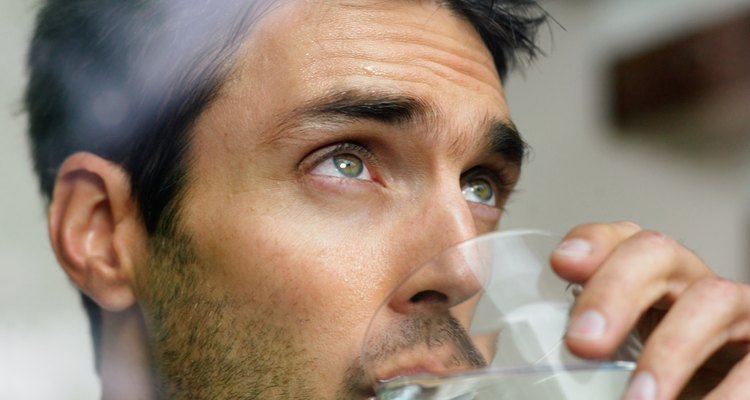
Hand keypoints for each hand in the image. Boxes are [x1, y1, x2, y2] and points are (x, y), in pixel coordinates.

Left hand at [550, 222, 749, 398]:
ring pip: (710, 299)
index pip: (622, 239)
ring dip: (669, 351)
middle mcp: (693, 283)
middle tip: (583, 342)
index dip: (595, 242)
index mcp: (651, 280)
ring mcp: (738, 311)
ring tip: (638, 399)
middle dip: (616, 289)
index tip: (564, 263)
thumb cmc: (671, 380)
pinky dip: (727, 392)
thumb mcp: (623, 358)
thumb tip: (551, 370)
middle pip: (656, 254)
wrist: (721, 397)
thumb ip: (593, 350)